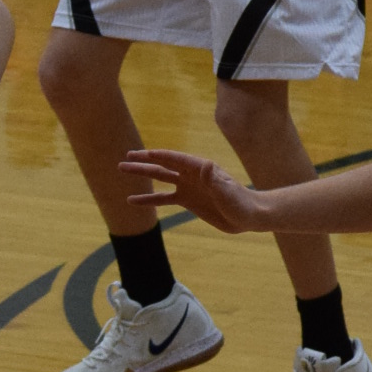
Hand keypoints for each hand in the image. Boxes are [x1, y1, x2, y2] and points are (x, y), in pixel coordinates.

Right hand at [122, 147, 271, 232]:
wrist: (248, 216)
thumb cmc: (241, 202)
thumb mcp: (227, 191)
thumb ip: (214, 179)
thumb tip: (205, 165)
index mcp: (200, 169)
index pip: (175, 159)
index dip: (158, 156)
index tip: (139, 154)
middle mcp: (192, 175)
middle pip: (164, 165)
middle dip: (144, 162)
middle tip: (124, 159)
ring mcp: (188, 187)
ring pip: (160, 178)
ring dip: (143, 175)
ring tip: (122, 171)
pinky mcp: (188, 201)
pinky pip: (164, 198)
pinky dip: (149, 199)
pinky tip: (132, 201)